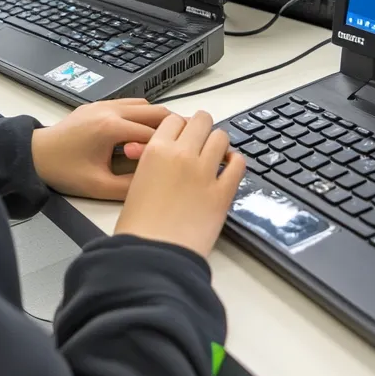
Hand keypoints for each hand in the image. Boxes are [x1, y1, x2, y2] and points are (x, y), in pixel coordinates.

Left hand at [31, 99, 171, 199]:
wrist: (36, 155)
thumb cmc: (64, 171)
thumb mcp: (98, 186)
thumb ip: (130, 187)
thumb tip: (157, 184)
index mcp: (111, 128)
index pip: (154, 131)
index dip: (171, 144)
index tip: (182, 156)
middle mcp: (110, 110)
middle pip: (156, 111)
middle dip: (173, 126)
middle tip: (186, 142)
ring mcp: (104, 104)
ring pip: (145, 104)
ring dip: (158, 119)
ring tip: (166, 140)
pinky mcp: (99, 104)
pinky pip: (131, 104)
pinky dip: (143, 115)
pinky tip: (144, 133)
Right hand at [115, 112, 245, 258]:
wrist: (153, 255)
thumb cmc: (139, 228)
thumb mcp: (136, 184)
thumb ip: (154, 164)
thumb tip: (168, 160)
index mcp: (155, 151)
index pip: (174, 120)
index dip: (180, 127)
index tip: (184, 134)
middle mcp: (181, 155)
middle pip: (201, 120)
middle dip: (203, 128)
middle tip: (202, 140)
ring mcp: (204, 172)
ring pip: (221, 137)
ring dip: (219, 144)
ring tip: (216, 156)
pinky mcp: (223, 192)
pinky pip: (238, 164)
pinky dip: (236, 162)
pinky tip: (230, 169)